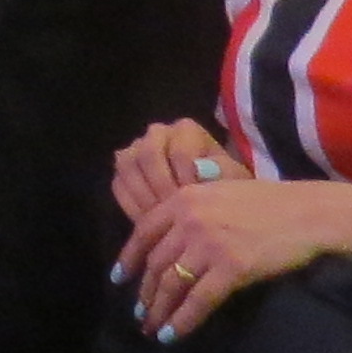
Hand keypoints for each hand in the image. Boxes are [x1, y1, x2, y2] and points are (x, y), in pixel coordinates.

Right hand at [111, 118, 248, 226]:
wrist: (213, 198)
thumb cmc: (223, 185)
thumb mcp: (232, 179)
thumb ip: (222, 174)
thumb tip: (200, 177)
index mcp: (186, 130)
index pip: (179, 151)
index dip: (186, 179)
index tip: (197, 201)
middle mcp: (158, 133)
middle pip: (147, 154)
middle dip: (161, 187)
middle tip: (174, 212)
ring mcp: (136, 149)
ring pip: (127, 166)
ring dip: (144, 195)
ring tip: (161, 219)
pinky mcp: (124, 171)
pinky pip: (119, 184)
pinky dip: (132, 205)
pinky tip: (150, 222)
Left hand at [117, 177, 351, 339]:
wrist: (307, 212)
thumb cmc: (268, 202)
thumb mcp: (219, 190)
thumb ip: (192, 208)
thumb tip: (171, 234)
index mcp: (184, 199)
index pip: (143, 231)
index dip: (129, 258)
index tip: (119, 278)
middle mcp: (189, 220)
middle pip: (157, 262)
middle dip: (145, 292)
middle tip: (140, 313)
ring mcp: (209, 245)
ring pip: (173, 284)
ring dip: (159, 310)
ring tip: (153, 327)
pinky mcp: (231, 269)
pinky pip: (199, 301)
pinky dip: (183, 321)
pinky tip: (173, 335)